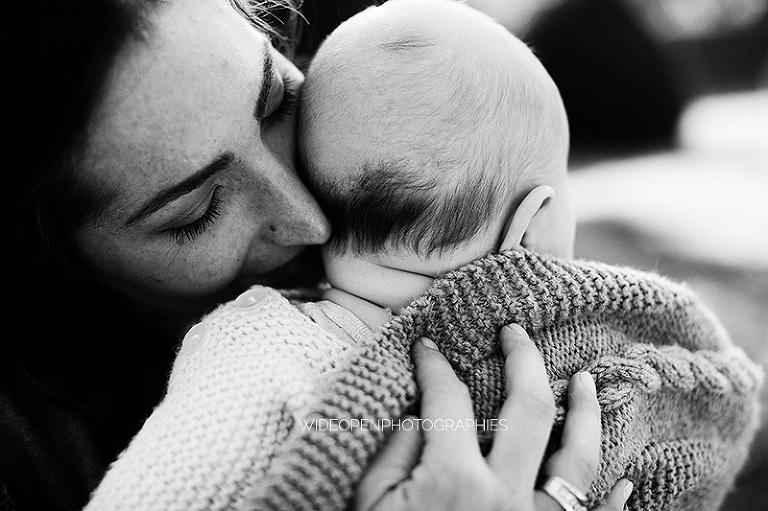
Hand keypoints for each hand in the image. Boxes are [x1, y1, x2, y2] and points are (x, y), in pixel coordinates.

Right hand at [354, 324, 632, 510]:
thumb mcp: (367, 505)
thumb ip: (392, 454)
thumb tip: (421, 415)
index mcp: (454, 479)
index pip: (446, 398)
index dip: (433, 364)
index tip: (427, 346)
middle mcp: (505, 494)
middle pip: (529, 408)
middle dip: (522, 359)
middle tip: (515, 332)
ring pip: (578, 456)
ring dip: (586, 412)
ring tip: (587, 380)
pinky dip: (615, 500)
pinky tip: (628, 479)